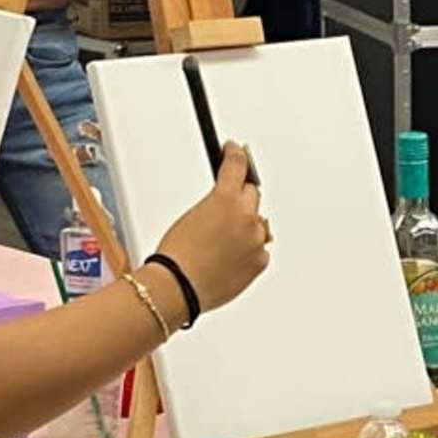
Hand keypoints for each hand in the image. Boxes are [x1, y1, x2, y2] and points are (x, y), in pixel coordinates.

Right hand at [153, 146, 270, 315]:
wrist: (178, 287)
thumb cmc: (177, 255)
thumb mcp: (191, 217)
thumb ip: (217, 206)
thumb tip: (225, 207)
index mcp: (225, 199)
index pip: (237, 164)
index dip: (236, 153)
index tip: (235, 149)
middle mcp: (246, 216)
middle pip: (252, 193)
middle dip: (241, 195)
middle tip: (228, 205)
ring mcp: (255, 240)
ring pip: (258, 224)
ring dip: (246, 227)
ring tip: (222, 242)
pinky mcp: (259, 261)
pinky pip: (259, 249)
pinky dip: (248, 250)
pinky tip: (229, 258)